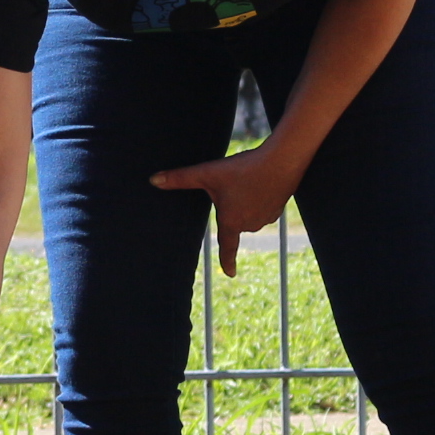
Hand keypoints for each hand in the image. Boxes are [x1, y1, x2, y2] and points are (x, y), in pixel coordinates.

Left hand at [149, 142, 308, 273]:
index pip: (227, 247)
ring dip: (245, 200)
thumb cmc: (243, 169)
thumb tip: (152, 180)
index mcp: (232, 222)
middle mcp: (250, 225)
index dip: (227, 261)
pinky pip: (263, 205)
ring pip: (249, 212)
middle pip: (234, 219)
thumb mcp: (208, 173)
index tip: (230, 273)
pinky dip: (259, 196)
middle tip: (234, 184)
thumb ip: (180, 178)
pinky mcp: (279, 209)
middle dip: (231, 205)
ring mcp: (266, 218)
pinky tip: (261, 182)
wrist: (282, 161)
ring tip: (248, 181)